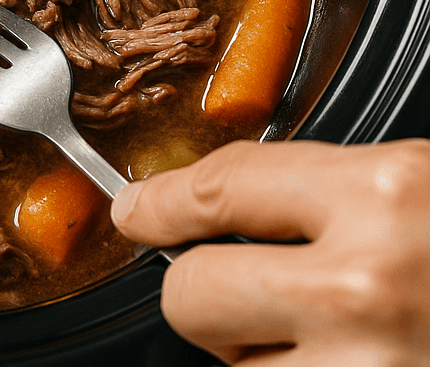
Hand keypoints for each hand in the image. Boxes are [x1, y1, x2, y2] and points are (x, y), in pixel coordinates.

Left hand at [110, 139, 429, 364]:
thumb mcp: (417, 187)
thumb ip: (329, 188)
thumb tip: (230, 200)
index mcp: (377, 194)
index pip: (220, 188)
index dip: (161, 203)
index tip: (135, 211)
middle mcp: (360, 286)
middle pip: (192, 292)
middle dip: (198, 288)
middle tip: (241, 285)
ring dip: (255, 352)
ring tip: (321, 331)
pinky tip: (341, 359)